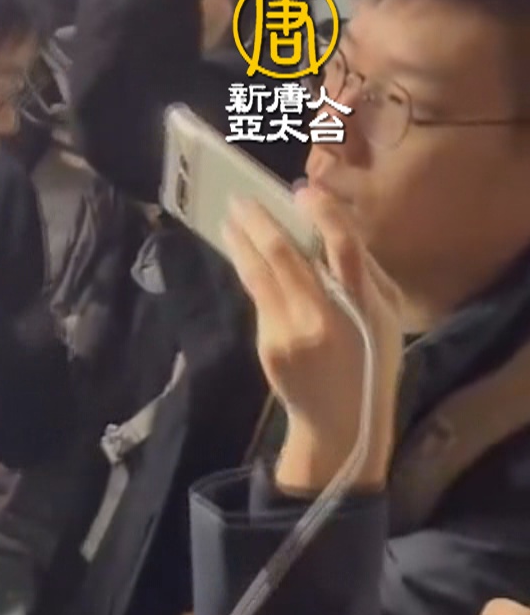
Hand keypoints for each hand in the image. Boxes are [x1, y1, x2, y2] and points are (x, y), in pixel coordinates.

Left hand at [224, 192, 403, 492]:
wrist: (340, 421)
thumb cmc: (370, 363)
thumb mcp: (385, 319)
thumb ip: (365, 276)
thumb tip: (334, 229)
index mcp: (366, 306)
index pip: (343, 249)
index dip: (322, 216)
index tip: (302, 192)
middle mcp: (325, 316)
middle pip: (288, 258)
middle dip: (262, 224)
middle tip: (243, 199)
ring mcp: (291, 331)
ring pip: (262, 275)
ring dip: (243, 242)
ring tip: (230, 218)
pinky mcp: (269, 343)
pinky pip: (258, 297)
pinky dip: (248, 269)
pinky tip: (239, 252)